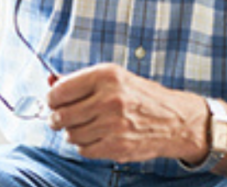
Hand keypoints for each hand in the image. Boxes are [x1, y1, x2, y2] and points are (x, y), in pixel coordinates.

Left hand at [46, 63, 207, 163]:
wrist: (176, 121)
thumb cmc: (140, 97)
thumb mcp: (113, 78)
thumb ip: (79, 80)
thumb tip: (50, 80)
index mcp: (106, 76)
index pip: (60, 91)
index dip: (52, 99)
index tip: (53, 102)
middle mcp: (110, 99)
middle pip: (62, 115)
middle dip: (56, 118)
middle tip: (59, 118)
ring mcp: (114, 124)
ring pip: (71, 134)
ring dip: (71, 133)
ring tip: (82, 127)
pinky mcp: (118, 146)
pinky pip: (84, 150)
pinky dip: (84, 146)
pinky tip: (94, 137)